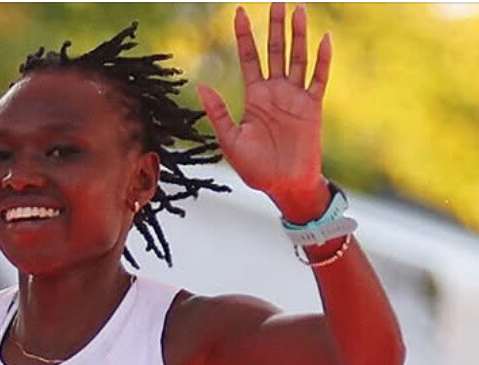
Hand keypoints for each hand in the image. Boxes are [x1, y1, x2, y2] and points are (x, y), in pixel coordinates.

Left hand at [198, 3, 331, 220]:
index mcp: (255, 98)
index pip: (249, 58)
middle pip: (275, 51)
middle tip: (277, 0)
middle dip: (275, 26)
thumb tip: (200, 85)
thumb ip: (218, 112)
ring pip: (297, 58)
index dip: (245, 36)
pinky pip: (319, 79)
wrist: (283, 186)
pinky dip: (322, 60)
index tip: (239, 11)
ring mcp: (296, 98)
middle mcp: (276, 92)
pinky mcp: (313, 107)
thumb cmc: (256, 168)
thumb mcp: (230, 140)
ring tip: (298, 9)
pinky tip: (323, 39)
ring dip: (298, 35)